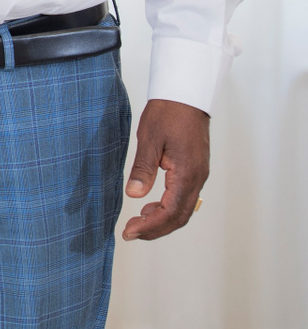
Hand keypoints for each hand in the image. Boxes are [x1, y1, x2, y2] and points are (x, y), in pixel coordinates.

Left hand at [122, 98, 210, 240]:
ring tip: (138, 222)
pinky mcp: (195, 169)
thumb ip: (143, 169)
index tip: (130, 233)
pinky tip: (150, 205)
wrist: (186, 95)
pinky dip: (168, 207)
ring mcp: (198, 175)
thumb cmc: (168, 113)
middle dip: (155, 229)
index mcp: (187, 174)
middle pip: (179, 217)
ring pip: (183, 209)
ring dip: (162, 220)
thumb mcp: (150, 139)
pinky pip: (184, 197)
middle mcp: (197, 178)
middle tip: (131, 233)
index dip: (150, 227)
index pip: (171, 212)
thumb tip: (134, 196)